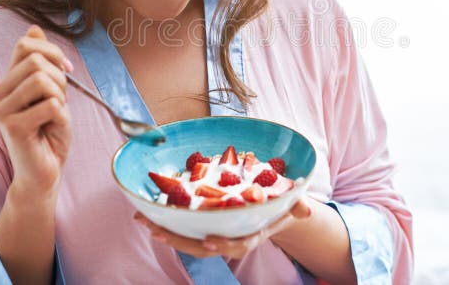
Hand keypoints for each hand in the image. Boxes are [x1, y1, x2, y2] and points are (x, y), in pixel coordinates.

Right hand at [0, 25, 71, 198]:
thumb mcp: (52, 91)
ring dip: (60, 97)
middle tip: (60, 101)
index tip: (66, 71)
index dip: (53, 52)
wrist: (45, 171)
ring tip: (54, 115)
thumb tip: (33, 28)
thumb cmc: (49, 132)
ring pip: (43, 80)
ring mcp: (1, 109)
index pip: (26, 45)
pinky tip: (51, 129)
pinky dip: (61, 115)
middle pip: (36, 61)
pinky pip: (51, 104)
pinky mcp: (11, 126)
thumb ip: (43, 63)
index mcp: (7, 82)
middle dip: (60, 78)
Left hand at [133, 196, 311, 259]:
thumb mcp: (291, 202)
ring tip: (144, 221)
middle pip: (202, 246)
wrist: (269, 207)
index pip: (237, 245)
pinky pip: (182, 227)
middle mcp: (229, 236)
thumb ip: (296, 204)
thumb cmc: (279, 203)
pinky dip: (164, 221)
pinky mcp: (202, 224)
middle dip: (179, 240)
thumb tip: (304, 209)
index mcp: (250, 233)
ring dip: (165, 231)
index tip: (209, 241)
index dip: (223, 245)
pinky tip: (146, 213)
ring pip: (187, 239)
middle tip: (157, 230)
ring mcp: (214, 232)